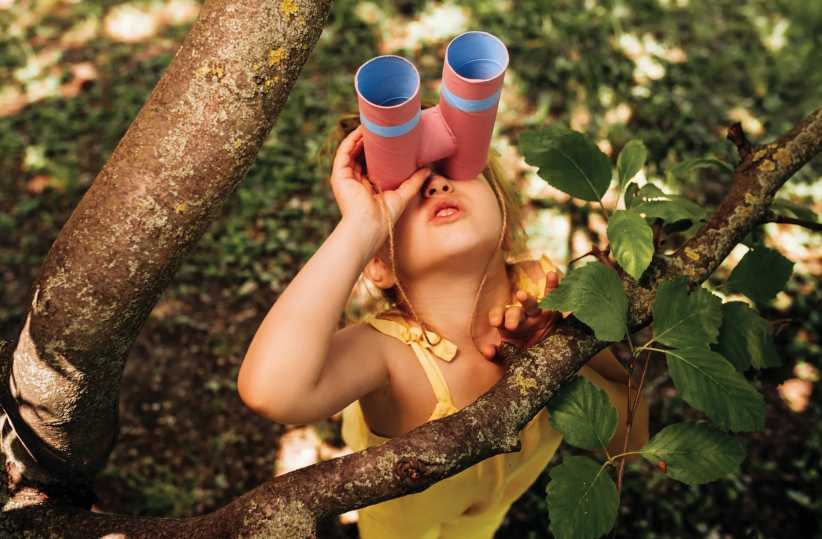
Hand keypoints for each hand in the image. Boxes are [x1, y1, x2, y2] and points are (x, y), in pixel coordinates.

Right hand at [329, 125, 430, 244]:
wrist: (370, 226)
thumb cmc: (384, 217)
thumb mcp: (402, 195)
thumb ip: (414, 182)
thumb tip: (427, 168)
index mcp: (367, 187)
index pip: (371, 162)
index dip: (378, 149)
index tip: (389, 137)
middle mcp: (354, 181)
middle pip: (360, 154)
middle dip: (369, 140)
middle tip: (381, 126)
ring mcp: (345, 178)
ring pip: (351, 151)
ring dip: (360, 136)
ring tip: (372, 123)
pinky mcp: (339, 176)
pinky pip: (344, 152)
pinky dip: (351, 140)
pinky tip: (361, 130)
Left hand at [481, 271, 562, 359]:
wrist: (543, 352)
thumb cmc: (522, 350)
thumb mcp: (510, 354)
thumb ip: (498, 353)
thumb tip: (489, 352)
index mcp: (508, 322)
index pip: (500, 316)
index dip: (497, 316)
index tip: (495, 322)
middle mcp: (522, 315)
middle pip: (515, 312)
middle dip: (512, 316)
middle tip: (511, 325)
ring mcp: (537, 312)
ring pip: (532, 304)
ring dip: (527, 300)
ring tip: (521, 295)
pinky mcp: (552, 312)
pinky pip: (552, 296)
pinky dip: (553, 285)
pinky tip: (552, 274)